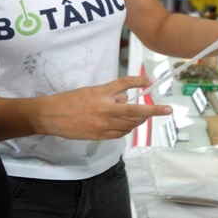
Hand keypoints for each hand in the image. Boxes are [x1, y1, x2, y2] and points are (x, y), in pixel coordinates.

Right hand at [36, 76, 171, 139]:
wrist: (50, 116)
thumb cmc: (69, 100)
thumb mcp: (91, 91)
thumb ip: (111, 95)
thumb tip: (127, 100)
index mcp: (101, 93)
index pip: (125, 84)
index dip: (139, 81)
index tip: (150, 82)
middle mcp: (104, 109)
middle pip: (134, 111)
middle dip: (153, 111)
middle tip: (167, 110)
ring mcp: (102, 125)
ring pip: (129, 125)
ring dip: (140, 121)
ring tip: (145, 116)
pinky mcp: (98, 136)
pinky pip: (119, 134)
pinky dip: (127, 129)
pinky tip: (129, 126)